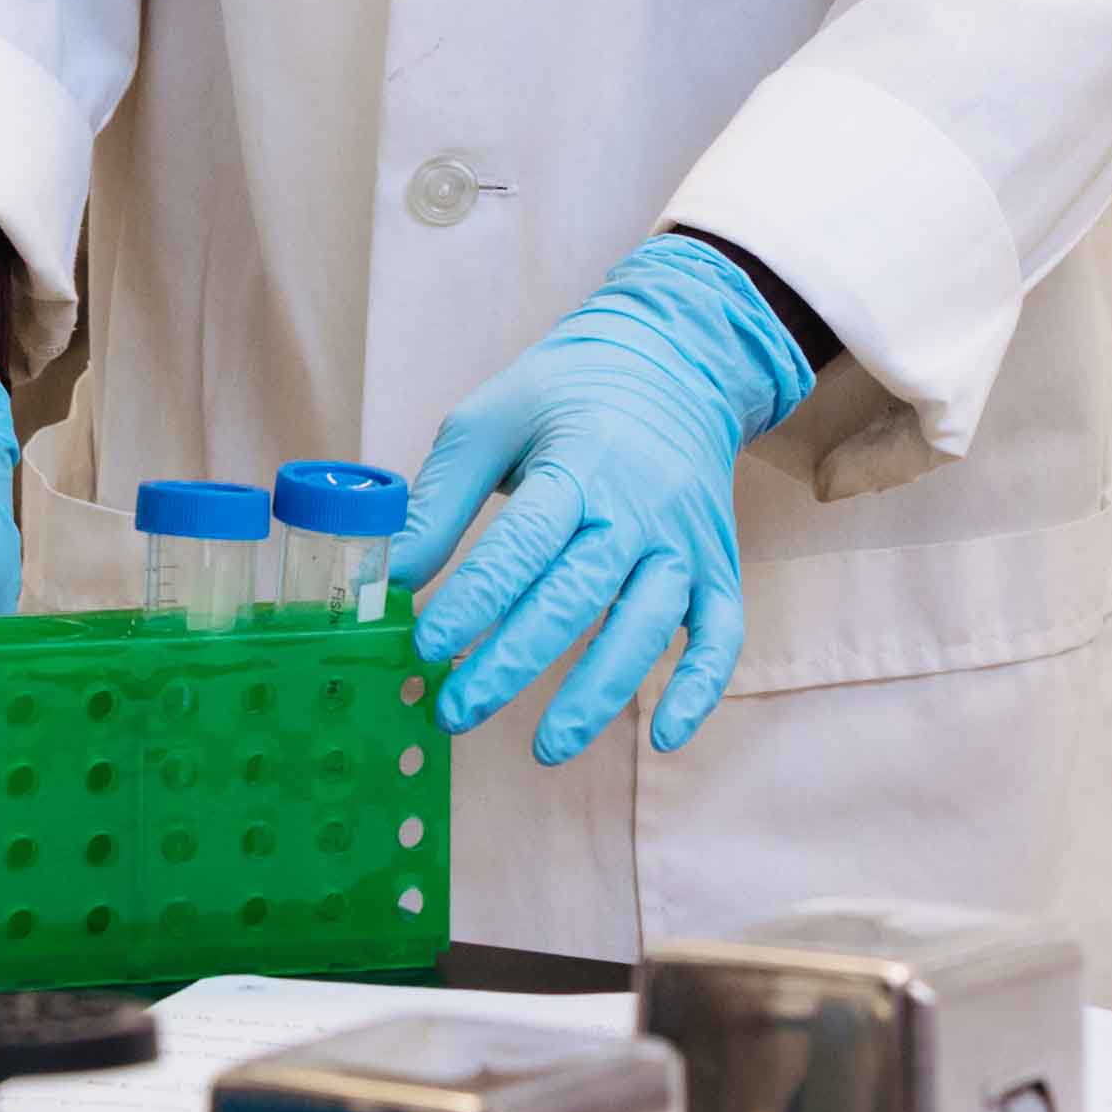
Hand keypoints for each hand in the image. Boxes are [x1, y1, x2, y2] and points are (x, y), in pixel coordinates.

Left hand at [396, 236, 818, 764]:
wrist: (674, 362)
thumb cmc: (565, 396)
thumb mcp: (490, 420)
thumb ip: (439, 501)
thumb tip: (390, 580)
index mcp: (578, 463)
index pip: (523, 543)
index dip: (475, 601)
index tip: (425, 648)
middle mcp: (638, 507)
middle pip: (577, 595)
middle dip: (512, 661)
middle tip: (453, 712)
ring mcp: (684, 541)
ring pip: (647, 627)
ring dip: (597, 694)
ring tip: (544, 750)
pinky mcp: (717, 565)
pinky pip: (721, 635)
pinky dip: (700, 689)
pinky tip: (664, 739)